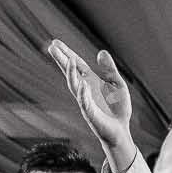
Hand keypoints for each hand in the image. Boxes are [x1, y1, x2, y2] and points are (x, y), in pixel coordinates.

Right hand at [45, 40, 135, 170]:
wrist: (121, 130)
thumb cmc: (118, 108)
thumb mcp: (117, 83)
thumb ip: (109, 69)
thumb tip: (101, 51)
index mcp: (91, 81)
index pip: (77, 64)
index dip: (67, 53)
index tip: (55, 42)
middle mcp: (85, 90)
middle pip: (71, 72)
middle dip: (62, 60)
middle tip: (51, 47)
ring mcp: (86, 101)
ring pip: (75, 86)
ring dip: (71, 74)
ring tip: (69, 61)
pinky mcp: (91, 114)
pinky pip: (85, 103)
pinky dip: (83, 93)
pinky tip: (82, 84)